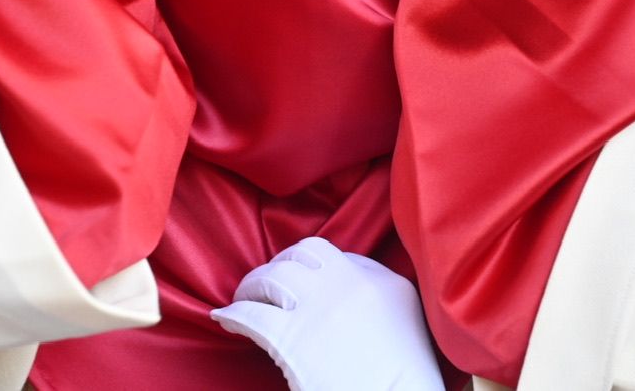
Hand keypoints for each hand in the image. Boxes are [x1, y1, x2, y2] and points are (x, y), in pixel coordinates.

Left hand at [211, 237, 444, 390]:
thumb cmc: (403, 380)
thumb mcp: (408, 324)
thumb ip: (381, 294)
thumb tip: (348, 278)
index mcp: (385, 283)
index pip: (337, 255)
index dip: (311, 266)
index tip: (299, 280)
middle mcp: (349, 285)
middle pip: (301, 256)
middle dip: (279, 266)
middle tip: (266, 285)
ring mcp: (317, 307)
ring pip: (271, 277)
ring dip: (252, 287)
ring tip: (243, 299)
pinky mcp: (289, 337)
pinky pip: (250, 314)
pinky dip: (233, 314)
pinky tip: (225, 319)